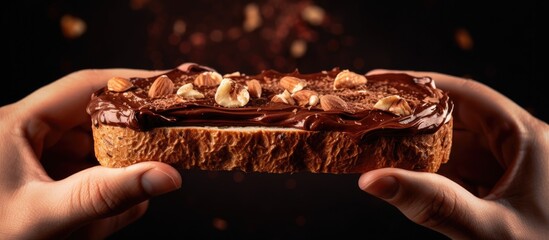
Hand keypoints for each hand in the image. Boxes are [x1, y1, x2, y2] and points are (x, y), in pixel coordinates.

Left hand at [0, 68, 181, 238]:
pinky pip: (85, 173)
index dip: (132, 82)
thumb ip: (108, 197)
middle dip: (131, 132)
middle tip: (170, 139)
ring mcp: (36, 158)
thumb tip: (169, 176)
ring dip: (118, 166)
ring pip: (92, 147)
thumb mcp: (48, 218)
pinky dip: (104, 189)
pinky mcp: (43, 180)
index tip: (171, 86)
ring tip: (132, 187)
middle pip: (93, 117)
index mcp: (16, 124)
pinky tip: (107, 215)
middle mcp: (26, 133)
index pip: (84, 87)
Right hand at [359, 70, 548, 238]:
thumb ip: (432, 204)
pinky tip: (402, 171)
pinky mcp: (499, 193)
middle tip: (370, 114)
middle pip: (458, 118)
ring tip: (377, 141)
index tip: (383, 81)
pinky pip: (458, 172)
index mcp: (529, 141)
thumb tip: (372, 180)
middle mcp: (520, 148)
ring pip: (455, 146)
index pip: (468, 96)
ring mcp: (509, 171)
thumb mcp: (489, 231)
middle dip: (412, 117)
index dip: (423, 84)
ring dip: (417, 145)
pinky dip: (429, 171)